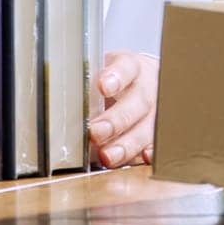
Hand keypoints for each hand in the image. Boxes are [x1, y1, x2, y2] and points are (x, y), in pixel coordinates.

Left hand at [87, 51, 158, 167]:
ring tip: (107, 155)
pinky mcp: (160, 134)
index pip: (126, 68)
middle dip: (116, 121)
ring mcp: (157, 112)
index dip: (116, 77)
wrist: (146, 84)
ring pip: (147, 129)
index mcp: (132, 67)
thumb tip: (63, 102)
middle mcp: (148, 88)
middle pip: (137, 103)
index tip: (103, 86)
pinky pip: (157, 145)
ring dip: (127, 144)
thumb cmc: (117, 80)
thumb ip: (88, 83)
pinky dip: (150, 154)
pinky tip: (141, 158)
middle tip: (96, 132)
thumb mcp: (103, 72)